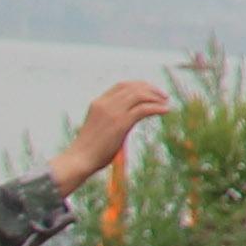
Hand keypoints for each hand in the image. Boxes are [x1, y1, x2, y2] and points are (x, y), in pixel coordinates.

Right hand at [52, 81, 171, 194]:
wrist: (79, 159)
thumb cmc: (89, 150)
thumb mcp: (99, 127)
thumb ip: (113, 118)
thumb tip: (132, 119)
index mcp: (98, 103)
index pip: (122, 85)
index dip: (139, 85)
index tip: (151, 91)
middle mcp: (105, 104)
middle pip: (133, 87)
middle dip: (151, 89)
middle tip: (163, 96)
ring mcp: (113, 112)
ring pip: (140, 95)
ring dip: (156, 97)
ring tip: (166, 103)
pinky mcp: (121, 123)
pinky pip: (144, 109)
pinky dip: (157, 108)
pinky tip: (165, 111)